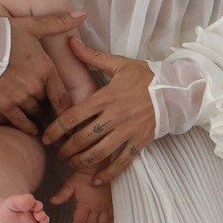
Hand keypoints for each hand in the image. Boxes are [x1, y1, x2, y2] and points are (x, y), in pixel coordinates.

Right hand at [0, 14, 87, 131]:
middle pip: (48, 103)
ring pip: (35, 112)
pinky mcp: (3, 104)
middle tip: (55, 116)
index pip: (63, 96)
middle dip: (49, 107)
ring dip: (37, 115)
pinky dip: (27, 127)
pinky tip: (32, 130)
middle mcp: (35, 85)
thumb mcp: (32, 26)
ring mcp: (19, 96)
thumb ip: (58, 23)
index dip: (68, 108)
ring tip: (42, 121)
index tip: (72, 117)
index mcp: (46, 68)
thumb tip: (82, 14)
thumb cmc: (3, 34)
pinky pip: (20, 122)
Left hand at [44, 38, 156, 179]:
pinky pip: (122, 162)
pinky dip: (108, 174)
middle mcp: (114, 116)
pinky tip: (96, 181)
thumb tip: (71, 42)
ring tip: (72, 164)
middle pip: (82, 138)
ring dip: (81, 162)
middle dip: (66, 149)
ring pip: (98, 153)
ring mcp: (127, 131)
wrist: (176, 89)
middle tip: (58, 153)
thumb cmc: (146, 76)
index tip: (46, 137)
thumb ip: (93, 57)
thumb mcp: (119, 63)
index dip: (55, 129)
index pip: (73, 116)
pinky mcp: (139, 142)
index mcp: (105, 97)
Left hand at [48, 169, 114, 222]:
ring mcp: (105, 206)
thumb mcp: (70, 184)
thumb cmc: (83, 176)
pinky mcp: (110, 204)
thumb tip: (52, 201)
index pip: (79, 222)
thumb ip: (62, 194)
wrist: (98, 168)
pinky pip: (110, 219)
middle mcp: (96, 207)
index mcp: (85, 203)